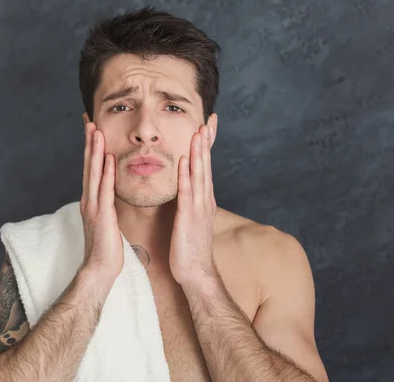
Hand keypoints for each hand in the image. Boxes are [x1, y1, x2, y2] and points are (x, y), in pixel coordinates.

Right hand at [79, 122, 123, 280]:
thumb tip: (112, 192)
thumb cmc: (106, 247)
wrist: (100, 269)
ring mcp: (93, 206)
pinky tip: (107, 158)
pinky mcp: (101, 215)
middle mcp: (89, 200)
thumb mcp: (107, 220)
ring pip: (93, 173)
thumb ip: (107, 204)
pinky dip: (105, 173)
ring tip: (96, 130)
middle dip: (89, 142)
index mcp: (92, 200)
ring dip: (95, 151)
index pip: (91, 169)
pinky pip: (104, 190)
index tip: (93, 129)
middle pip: (88, 165)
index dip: (91, 148)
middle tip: (90, 120)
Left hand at [170, 124, 217, 285]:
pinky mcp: (188, 218)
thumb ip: (190, 203)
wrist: (196, 273)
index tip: (206, 126)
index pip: (205, 168)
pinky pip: (187, 193)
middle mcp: (204, 200)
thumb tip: (187, 190)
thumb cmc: (190, 248)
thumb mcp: (191, 220)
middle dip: (206, 143)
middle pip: (206, 166)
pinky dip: (187, 176)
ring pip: (199, 175)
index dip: (206, 147)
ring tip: (198, 132)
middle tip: (207, 120)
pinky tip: (186, 161)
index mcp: (203, 200)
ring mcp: (198, 208)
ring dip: (198, 153)